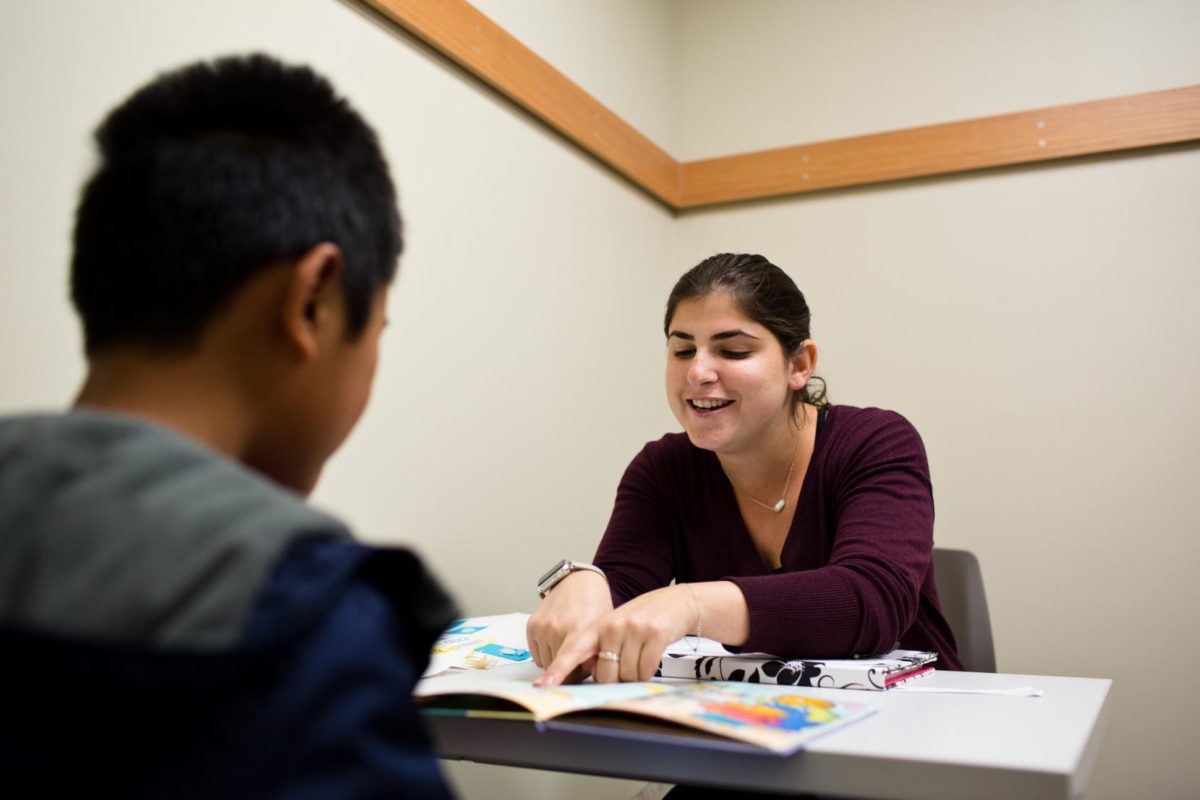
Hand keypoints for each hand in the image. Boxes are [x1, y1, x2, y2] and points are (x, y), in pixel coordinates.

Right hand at [526, 570, 611, 681]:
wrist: (579, 582)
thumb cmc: (595, 607)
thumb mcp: (602, 630)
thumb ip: (598, 655)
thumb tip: (593, 676)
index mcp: (578, 628)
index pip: (565, 660)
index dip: (557, 676)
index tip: (547, 687)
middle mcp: (557, 628)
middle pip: (558, 666)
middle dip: (570, 668)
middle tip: (581, 657)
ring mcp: (542, 627)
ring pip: (546, 662)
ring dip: (556, 660)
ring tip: (568, 644)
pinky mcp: (532, 626)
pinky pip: (536, 654)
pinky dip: (546, 652)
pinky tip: (557, 639)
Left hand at [537, 584, 697, 685]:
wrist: (675, 602)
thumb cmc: (642, 619)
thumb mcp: (615, 628)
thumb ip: (600, 649)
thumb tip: (592, 677)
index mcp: (598, 626)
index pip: (573, 651)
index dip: (558, 669)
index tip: (543, 685)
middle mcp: (612, 626)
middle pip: (604, 675)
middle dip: (616, 679)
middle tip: (627, 663)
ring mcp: (634, 629)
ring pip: (627, 675)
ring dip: (635, 675)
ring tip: (641, 655)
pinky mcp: (655, 634)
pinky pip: (646, 670)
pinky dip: (649, 671)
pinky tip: (651, 656)